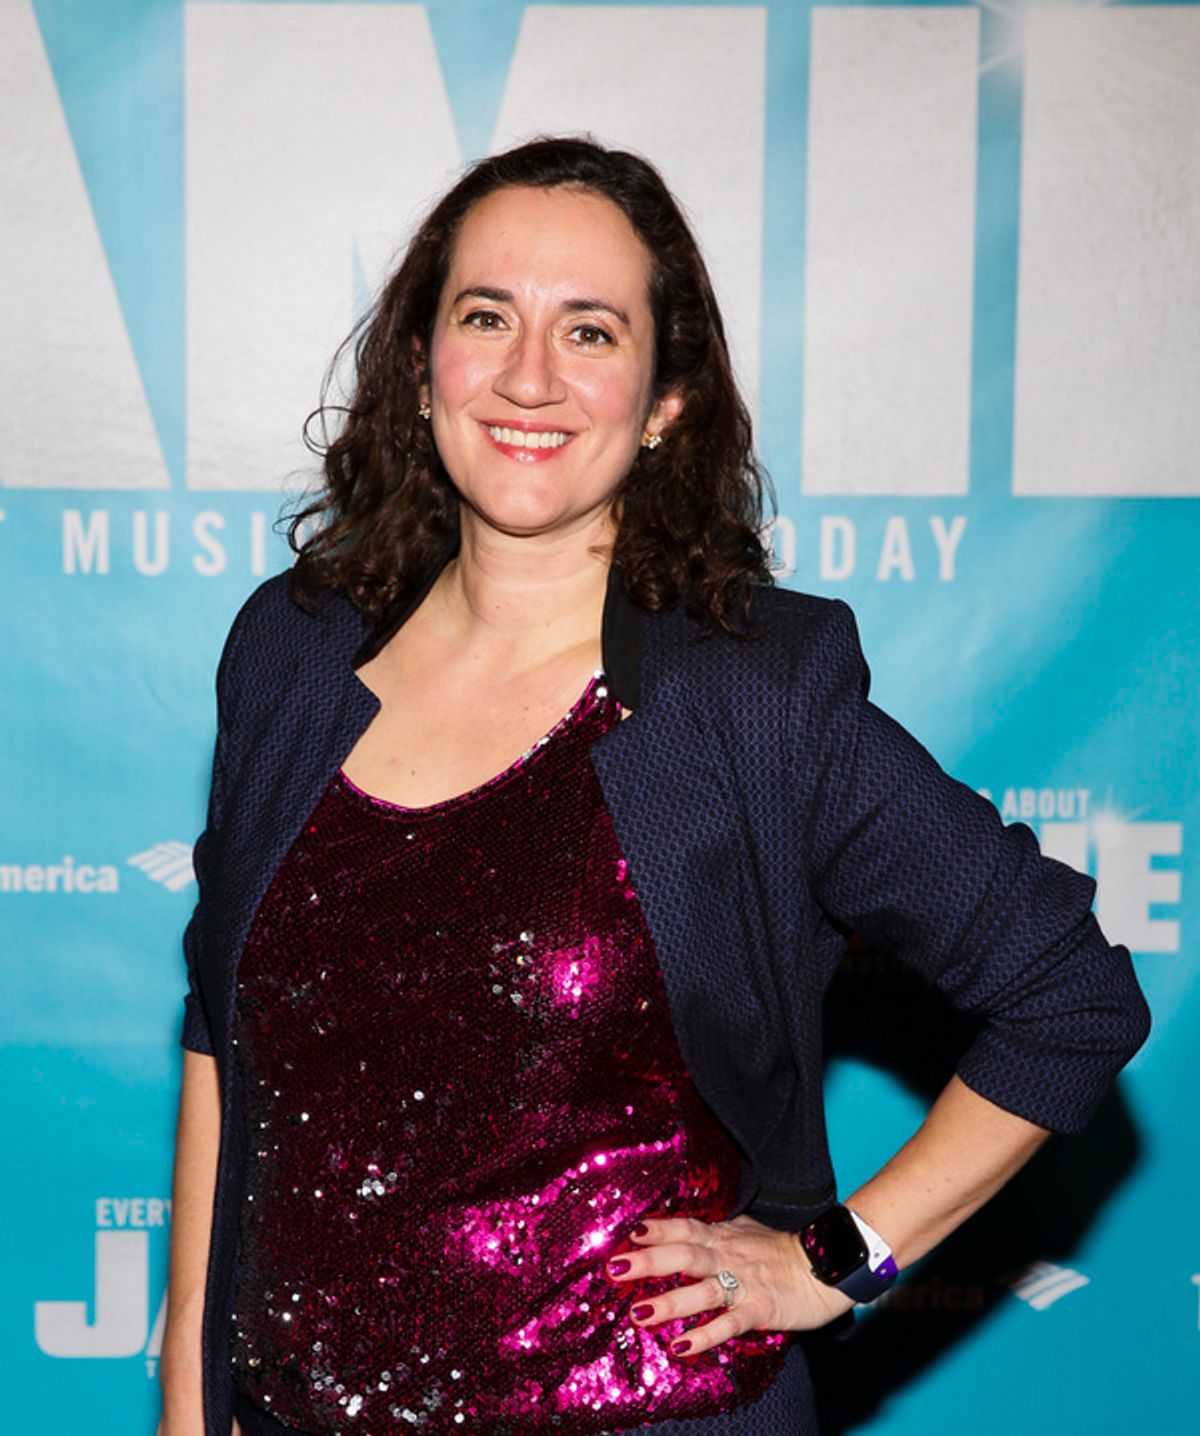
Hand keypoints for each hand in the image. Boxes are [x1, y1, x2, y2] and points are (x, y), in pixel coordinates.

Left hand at [606, 1214, 853, 1355]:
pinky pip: (728, 1323)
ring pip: (702, 1290)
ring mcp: (744, 1282)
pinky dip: (705, 1334)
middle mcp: (728, 1256)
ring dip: (670, 1302)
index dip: (659, 1228)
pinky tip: (681, 1346)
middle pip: (685, 1255)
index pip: (686, 1228)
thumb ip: (714, 1232)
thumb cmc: (781, 1251)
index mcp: (723, 1236)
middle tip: (616, 1268)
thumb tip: (682, 1229)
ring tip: (639, 1313)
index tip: (630, 1231)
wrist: (826, 1266)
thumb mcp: (744, 1231)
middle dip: (649, 1261)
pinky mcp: (760, 1308)